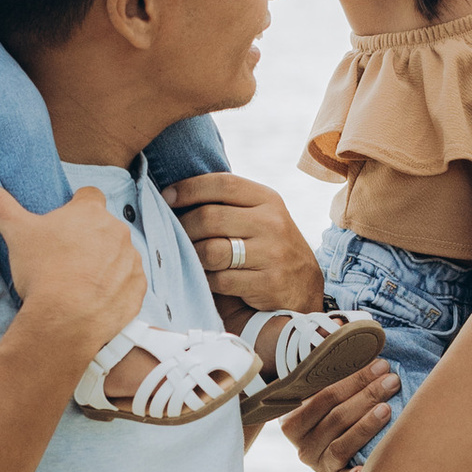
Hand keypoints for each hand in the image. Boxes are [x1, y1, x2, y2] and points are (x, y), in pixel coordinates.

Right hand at [0, 181, 142, 353]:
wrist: (66, 321)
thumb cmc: (42, 272)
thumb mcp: (15, 233)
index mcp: (90, 212)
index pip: (89, 195)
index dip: (77, 206)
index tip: (65, 222)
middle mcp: (117, 231)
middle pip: (105, 227)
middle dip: (91, 238)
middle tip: (66, 257)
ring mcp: (131, 261)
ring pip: (119, 255)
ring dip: (106, 263)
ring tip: (81, 282)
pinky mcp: (137, 289)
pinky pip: (129, 283)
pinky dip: (117, 288)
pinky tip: (96, 299)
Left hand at [160, 172, 322, 324]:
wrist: (304, 287)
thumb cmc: (269, 247)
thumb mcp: (261, 217)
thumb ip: (229, 205)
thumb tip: (175, 194)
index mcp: (268, 200)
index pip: (223, 184)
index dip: (190, 188)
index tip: (167, 197)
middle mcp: (272, 223)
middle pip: (210, 218)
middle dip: (183, 226)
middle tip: (173, 233)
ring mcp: (272, 254)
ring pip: (211, 251)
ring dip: (192, 255)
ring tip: (189, 256)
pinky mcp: (267, 283)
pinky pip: (220, 280)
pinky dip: (206, 280)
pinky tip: (206, 278)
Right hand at [277, 358, 398, 471]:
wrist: (324, 450)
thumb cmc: (328, 411)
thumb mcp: (322, 388)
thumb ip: (328, 362)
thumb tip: (339, 324)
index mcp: (293, 415)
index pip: (324, 393)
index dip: (353, 378)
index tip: (380, 364)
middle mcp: (300, 441)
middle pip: (335, 415)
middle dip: (366, 395)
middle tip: (391, 380)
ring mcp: (315, 461)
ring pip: (341, 443)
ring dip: (366, 424)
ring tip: (388, 407)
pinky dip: (355, 471)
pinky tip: (368, 466)